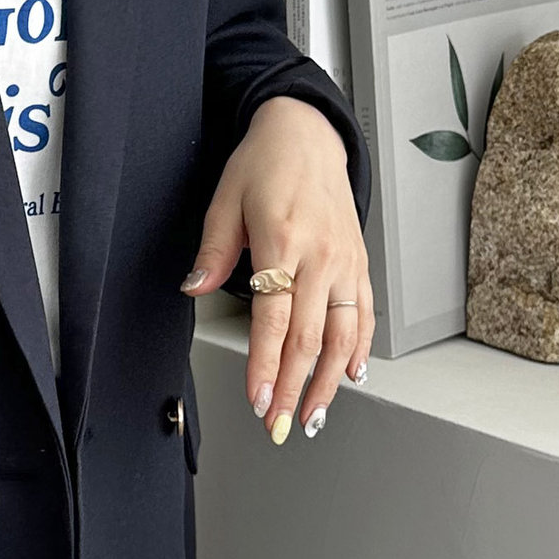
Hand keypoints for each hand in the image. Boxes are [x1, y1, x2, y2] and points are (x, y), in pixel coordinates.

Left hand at [180, 95, 373, 441]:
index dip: (266, 364)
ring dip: (327, 381)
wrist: (309, 133)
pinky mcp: (358, 263)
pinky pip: (363, 314)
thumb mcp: (224, 201)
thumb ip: (212, 252)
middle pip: (309, 337)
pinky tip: (350, 376)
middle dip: (293, 387)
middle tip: (279, 424)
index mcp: (283, 240)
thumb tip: (194, 287)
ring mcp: (345, 261)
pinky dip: (359, 349)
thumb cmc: (266, 164)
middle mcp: (321, 255)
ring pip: (342, 334)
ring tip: (311, 415)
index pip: (274, 318)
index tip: (259, 399)